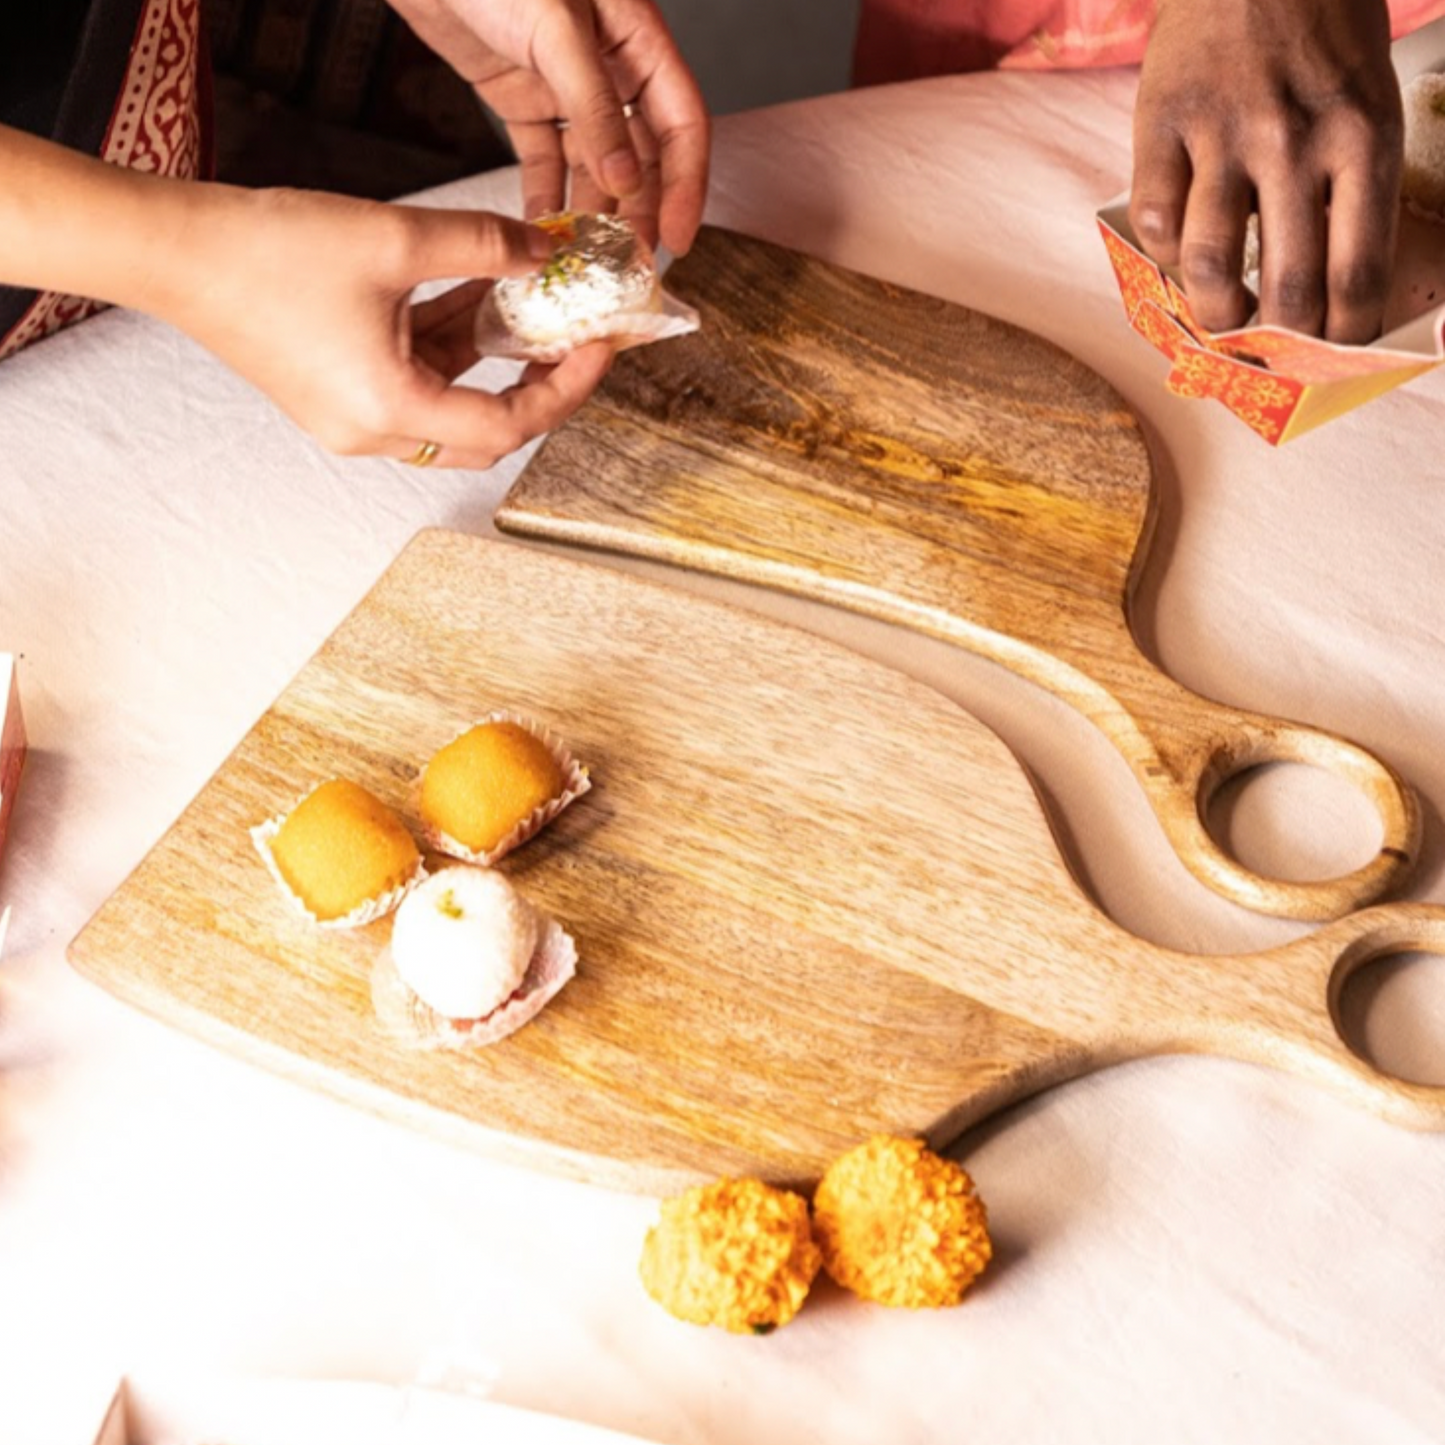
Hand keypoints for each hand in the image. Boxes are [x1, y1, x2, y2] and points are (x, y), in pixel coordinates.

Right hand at [153, 186, 613, 468]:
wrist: (176, 252)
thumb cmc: (267, 252)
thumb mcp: (394, 238)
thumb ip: (484, 245)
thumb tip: (548, 249)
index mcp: (391, 411)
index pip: (509, 425)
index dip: (565, 389)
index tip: (598, 347)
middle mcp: (372, 433)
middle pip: (485, 433)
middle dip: (537, 387)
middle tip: (574, 340)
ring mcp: (351, 421)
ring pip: (450, 406)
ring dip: (491, 360)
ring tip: (528, 304)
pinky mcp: (337, 398)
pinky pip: (413, 385)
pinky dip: (449, 350)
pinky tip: (471, 296)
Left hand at [389, 0, 709, 255]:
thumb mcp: (556, 27)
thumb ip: (594, 105)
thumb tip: (625, 177)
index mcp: (637, 38)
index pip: (682, 123)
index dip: (686, 183)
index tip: (676, 236)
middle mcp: (609, 66)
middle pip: (642, 154)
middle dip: (638, 210)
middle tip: (627, 262)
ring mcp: (564, 84)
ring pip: (593, 164)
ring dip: (592, 211)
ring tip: (585, 258)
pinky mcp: (521, 96)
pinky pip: (544, 159)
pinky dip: (544, 195)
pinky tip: (542, 231)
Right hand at [1130, 0, 1401, 342]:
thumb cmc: (1321, 28)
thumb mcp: (1367, 97)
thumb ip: (1348, 183)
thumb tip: (1325, 283)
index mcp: (1364, 138)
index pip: (1357, 276)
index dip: (1341, 338)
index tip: (1330, 352)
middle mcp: (1296, 142)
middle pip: (1287, 289)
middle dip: (1279, 342)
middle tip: (1272, 349)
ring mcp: (1225, 133)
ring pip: (1209, 266)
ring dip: (1214, 313)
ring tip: (1221, 317)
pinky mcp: (1164, 122)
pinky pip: (1157, 218)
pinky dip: (1165, 251)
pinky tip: (1180, 249)